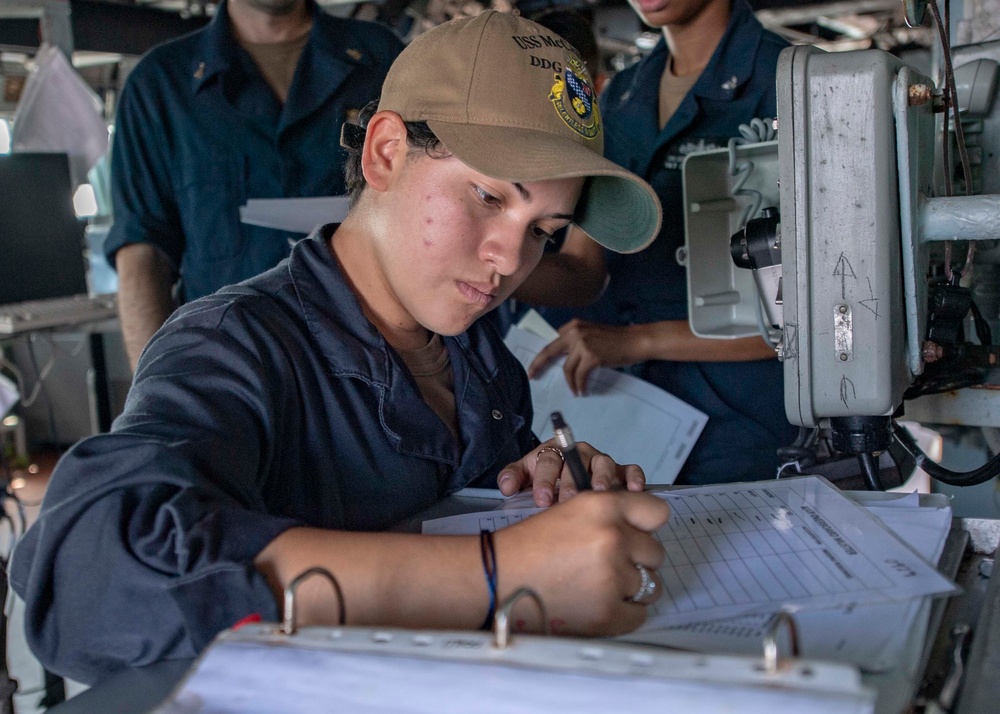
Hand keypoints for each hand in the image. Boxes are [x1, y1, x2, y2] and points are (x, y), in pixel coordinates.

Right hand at [495, 490, 669, 635]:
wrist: (496, 579)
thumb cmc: (527, 547)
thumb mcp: (570, 511)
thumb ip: (610, 515)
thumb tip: (644, 530)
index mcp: (602, 506)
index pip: (657, 512)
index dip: (646, 525)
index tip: (637, 534)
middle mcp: (612, 537)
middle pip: (656, 552)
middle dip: (635, 559)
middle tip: (605, 564)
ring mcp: (613, 577)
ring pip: (651, 585)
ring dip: (630, 587)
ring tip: (598, 586)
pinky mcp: (608, 612)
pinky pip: (639, 614)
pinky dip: (623, 613)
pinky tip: (596, 604)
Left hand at [496, 441, 644, 505]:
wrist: (562, 475)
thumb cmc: (544, 477)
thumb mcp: (524, 475)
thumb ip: (512, 477)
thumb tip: (506, 486)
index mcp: (555, 451)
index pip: (549, 460)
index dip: (544, 480)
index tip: (540, 499)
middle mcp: (580, 454)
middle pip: (578, 462)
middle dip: (572, 482)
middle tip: (567, 499)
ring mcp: (601, 462)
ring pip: (604, 464)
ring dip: (602, 477)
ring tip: (599, 491)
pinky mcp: (619, 472)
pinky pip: (630, 470)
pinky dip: (634, 477)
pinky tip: (634, 490)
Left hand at [527, 319, 643, 395]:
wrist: (636, 340)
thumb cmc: (616, 340)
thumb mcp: (591, 335)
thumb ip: (575, 342)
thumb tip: (562, 358)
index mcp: (572, 326)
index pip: (551, 342)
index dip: (541, 356)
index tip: (534, 366)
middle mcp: (574, 332)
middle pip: (549, 352)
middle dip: (538, 365)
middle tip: (532, 376)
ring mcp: (582, 344)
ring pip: (566, 368)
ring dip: (569, 382)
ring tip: (575, 390)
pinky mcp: (591, 356)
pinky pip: (579, 376)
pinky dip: (579, 385)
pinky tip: (582, 391)